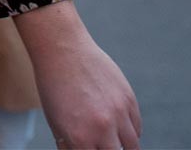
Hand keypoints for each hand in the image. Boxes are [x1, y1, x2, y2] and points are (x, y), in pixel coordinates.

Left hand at [17, 0, 140, 147]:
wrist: (62, 50)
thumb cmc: (53, 86)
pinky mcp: (129, 100)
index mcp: (79, 137)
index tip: (92, 148)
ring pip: (133, 146)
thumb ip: (70, 144)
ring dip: (124, 146)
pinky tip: (119, 126)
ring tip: (112, 140)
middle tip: (103, 145)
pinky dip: (130, 131)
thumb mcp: (55, 120)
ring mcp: (119, 114)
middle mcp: (102, 129)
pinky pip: (137, 127)